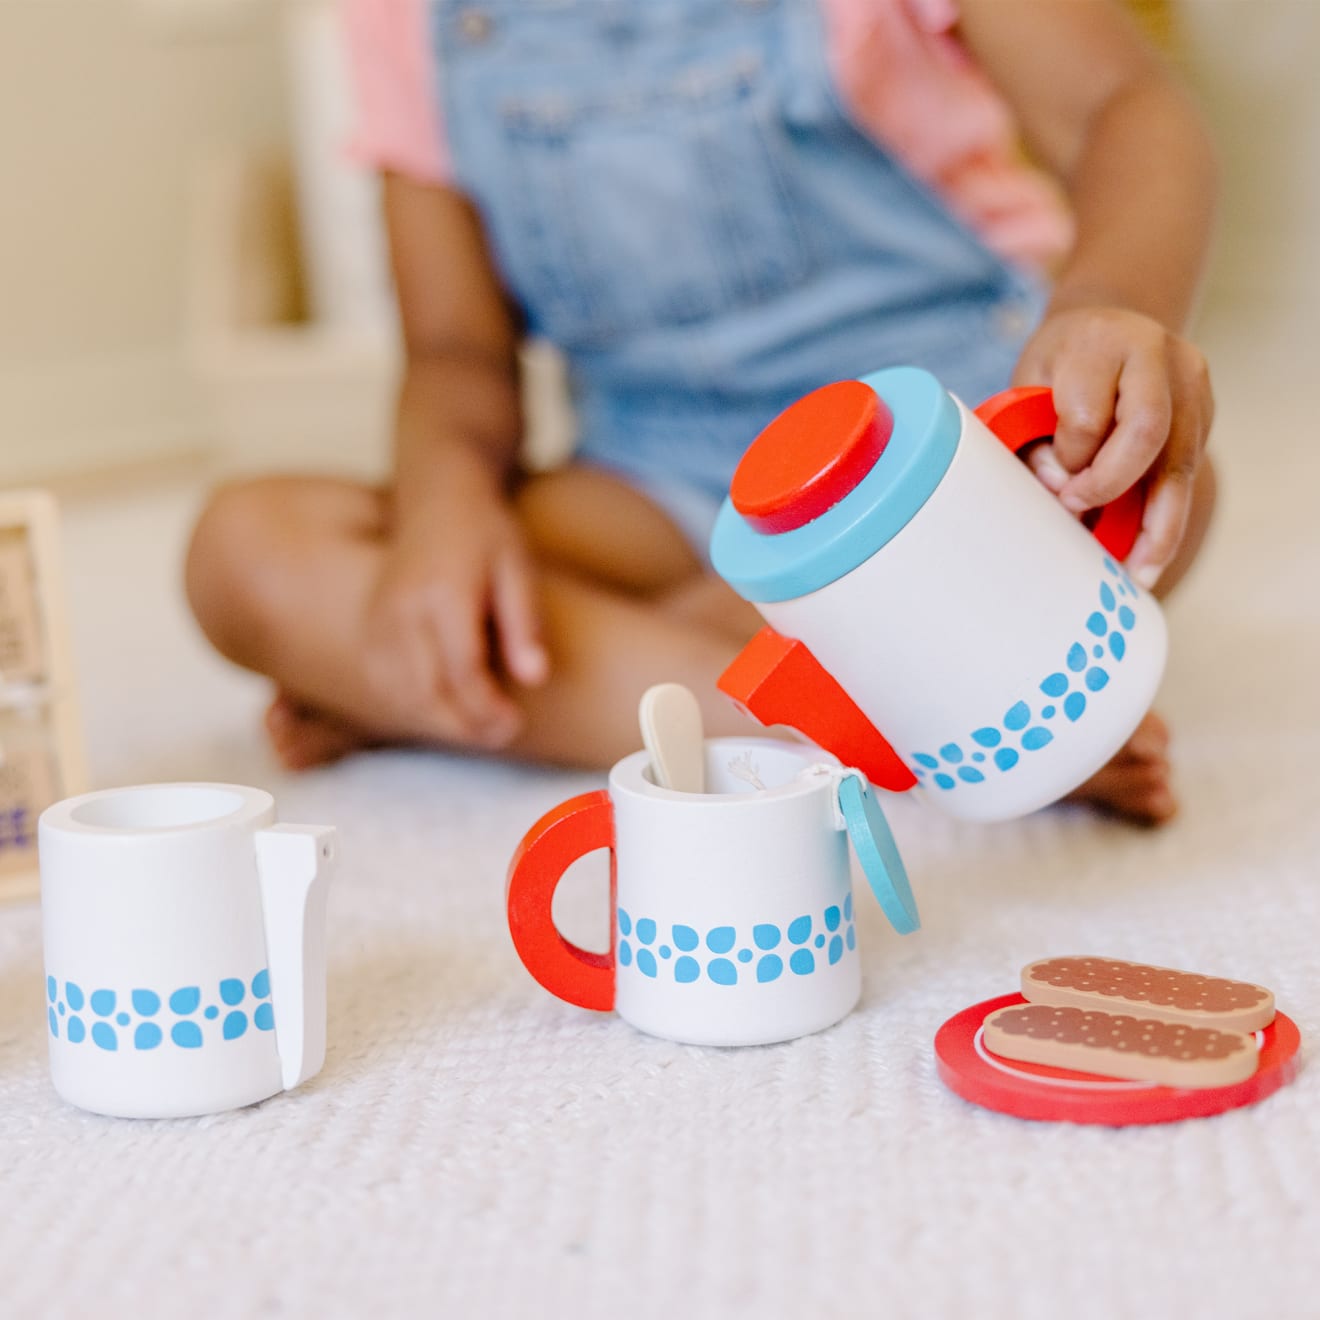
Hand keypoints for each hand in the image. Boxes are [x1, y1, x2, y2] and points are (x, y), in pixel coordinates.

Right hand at [364, 482, 548, 748]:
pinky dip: (413, 706)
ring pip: (400, 693)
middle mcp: (401, 608)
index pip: (461, 669)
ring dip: (439, 722)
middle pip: (426, 690)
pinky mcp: (369, 625)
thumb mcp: (519, 567)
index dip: (486, 708)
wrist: (437, 496)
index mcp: (442, 592)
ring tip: (479, 727)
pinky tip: (446, 710)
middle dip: (464, 724)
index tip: (514, 724)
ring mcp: (378, 617)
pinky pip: (384, 681)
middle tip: (502, 733)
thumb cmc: (487, 532)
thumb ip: (524, 622)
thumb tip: (535, 678)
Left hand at [1012, 306, 1213, 588]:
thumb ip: (1034, 438)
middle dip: (1112, 488)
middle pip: (1146, 434)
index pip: (1085, 416)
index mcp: (1100, 343)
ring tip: (1140, 571)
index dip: (1067, 460)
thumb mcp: (1028, 386)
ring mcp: (1192, 382)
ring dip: (1159, 524)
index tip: (1054, 483)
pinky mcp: (1207, 411)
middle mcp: (1157, 355)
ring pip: (1180, 461)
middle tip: (1082, 518)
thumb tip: (1058, 494)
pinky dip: (1168, 515)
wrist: (1108, 322)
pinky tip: (1150, 551)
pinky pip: (1189, 471)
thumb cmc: (1060, 364)